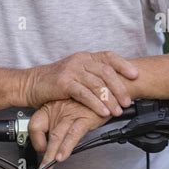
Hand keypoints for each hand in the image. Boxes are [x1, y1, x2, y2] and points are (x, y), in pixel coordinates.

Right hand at [22, 50, 137, 117]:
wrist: (32, 84)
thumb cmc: (55, 82)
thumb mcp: (76, 73)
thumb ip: (93, 76)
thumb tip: (115, 84)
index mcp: (85, 57)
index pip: (109, 56)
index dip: (123, 65)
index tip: (135, 75)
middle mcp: (80, 60)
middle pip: (106, 71)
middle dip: (119, 88)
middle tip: (127, 101)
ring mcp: (72, 70)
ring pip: (97, 84)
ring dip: (110, 99)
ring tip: (117, 111)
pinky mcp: (64, 82)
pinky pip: (84, 93)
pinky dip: (96, 103)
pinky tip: (103, 112)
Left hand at [29, 98, 109, 168]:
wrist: (104, 91)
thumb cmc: (85, 102)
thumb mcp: (67, 109)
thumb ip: (59, 124)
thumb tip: (51, 144)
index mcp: (51, 108)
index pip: (34, 124)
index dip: (35, 139)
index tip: (40, 151)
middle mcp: (58, 111)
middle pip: (43, 131)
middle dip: (42, 152)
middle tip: (41, 167)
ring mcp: (70, 114)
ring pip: (57, 135)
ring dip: (52, 152)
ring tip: (48, 165)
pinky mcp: (84, 118)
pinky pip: (73, 134)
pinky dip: (67, 146)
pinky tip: (62, 155)